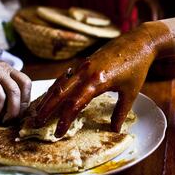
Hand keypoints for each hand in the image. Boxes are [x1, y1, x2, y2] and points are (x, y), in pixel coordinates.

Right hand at [0, 57, 31, 121]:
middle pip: (23, 86)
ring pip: (13, 91)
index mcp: (8, 69)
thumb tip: (14, 110)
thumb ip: (3, 92)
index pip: (26, 83)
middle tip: (14, 118)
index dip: (26, 99)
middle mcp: (4, 68)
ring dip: (11, 108)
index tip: (21, 112)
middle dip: (20, 106)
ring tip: (4, 117)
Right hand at [32, 24, 166, 136]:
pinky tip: (52, 94)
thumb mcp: (131, 92)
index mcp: (97, 81)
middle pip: (60, 93)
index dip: (64, 120)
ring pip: (60, 83)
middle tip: (35, 123)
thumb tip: (114, 130)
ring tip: (38, 110)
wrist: (138, 42)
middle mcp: (85, 72)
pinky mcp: (84, 62)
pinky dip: (56, 86)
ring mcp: (83, 65)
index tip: (58, 133)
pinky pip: (65, 76)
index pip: (74, 104)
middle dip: (46, 109)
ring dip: (48, 97)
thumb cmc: (137, 67)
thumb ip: (120, 112)